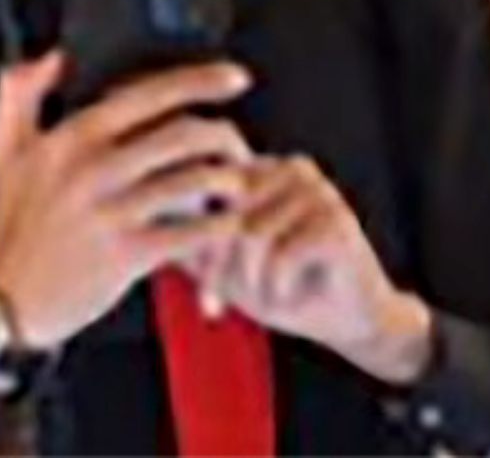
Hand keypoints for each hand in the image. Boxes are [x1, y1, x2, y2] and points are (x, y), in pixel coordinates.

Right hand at [0, 54, 256, 351]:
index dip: (200, 81)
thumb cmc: (14, 227)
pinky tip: (226, 223)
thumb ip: (22, 95)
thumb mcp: (5, 152)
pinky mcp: (126, 255)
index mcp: (71, 138)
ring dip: (229, 179)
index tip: (234, 78)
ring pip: (194, 181)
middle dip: (225, 135)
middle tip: (238, 142)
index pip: (148, 95)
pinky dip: (218, 226)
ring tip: (238, 181)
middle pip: (183, 135)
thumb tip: (54, 56)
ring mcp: (111, 213)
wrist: (8, 303)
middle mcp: (93, 170)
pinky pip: (190, 233)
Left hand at [197, 156, 434, 385]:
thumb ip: (191, 240)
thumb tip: (136, 223)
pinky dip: (278, 286)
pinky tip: (289, 294)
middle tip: (222, 301)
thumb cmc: (288, 288)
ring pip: (251, 235)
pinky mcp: (337, 220)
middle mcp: (289, 168)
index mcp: (261, 169)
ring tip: (267, 295)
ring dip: (251, 281)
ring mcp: (317, 191)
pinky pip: (281, 254)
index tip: (201, 289)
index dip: (198, 243)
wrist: (353, 321)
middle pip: (226, 213)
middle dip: (219, 267)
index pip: (206, 191)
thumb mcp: (228, 266)